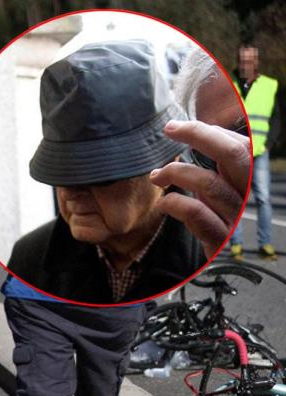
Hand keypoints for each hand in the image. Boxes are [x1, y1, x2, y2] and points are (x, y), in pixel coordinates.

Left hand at [150, 120, 250, 258]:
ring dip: (176, 173)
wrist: (208, 262)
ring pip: (211, 184)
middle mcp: (245, 195)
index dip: (210, 131)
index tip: (176, 127)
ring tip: (156, 176)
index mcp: (243, 180)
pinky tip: (163, 203)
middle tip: (169, 130)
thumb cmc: (206, 216)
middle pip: (236, 155)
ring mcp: (234, 217)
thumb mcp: (209, 184)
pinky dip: (175, 203)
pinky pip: (198, 214)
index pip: (241, 144)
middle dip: (201, 135)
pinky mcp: (218, 239)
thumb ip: (208, 160)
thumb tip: (186, 128)